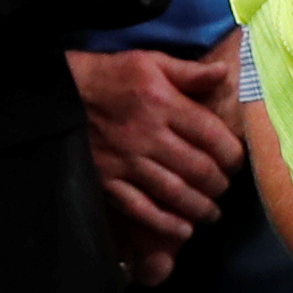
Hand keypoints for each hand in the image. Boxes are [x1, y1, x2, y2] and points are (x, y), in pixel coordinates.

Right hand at [76, 44, 244, 278]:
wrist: (56, 95)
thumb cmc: (106, 76)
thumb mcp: (148, 61)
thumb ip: (188, 72)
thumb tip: (225, 74)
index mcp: (162, 103)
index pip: (212, 135)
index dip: (232, 155)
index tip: (237, 162)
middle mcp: (148, 135)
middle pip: (199, 169)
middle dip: (220, 184)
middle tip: (224, 188)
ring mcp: (126, 161)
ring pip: (175, 193)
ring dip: (201, 208)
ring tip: (211, 213)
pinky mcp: (107, 180)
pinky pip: (142, 208)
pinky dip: (166, 224)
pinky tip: (183, 230)